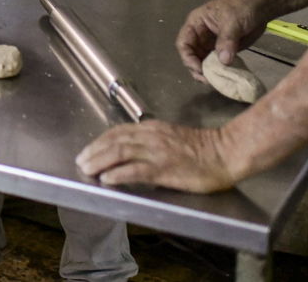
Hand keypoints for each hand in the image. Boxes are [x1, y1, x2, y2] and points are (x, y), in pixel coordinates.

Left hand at [75, 121, 239, 193]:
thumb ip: (151, 141)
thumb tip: (131, 149)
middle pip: (114, 140)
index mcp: (152, 128)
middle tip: (81, 161)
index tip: (88, 150)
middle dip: (94, 151)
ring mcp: (158, 152)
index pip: (118, 132)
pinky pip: (137, 170)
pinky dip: (119, 173)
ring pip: (120, 152)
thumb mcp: (171, 137)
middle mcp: (151, 136)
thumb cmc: (203, 149)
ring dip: (100, 161)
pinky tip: (108, 179)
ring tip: (87, 169)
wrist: (226, 153)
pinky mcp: (165, 168)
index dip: (99, 141)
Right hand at [176, 0, 269, 81]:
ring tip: (218, 82)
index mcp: (196, 24)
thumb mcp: (232, 21)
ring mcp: (212, 44)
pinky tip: (227, 78)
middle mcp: (201, 35)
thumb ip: (226, 40)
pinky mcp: (224, 50)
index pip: (184, 43)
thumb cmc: (242, 6)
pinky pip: (218, 63)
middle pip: (192, 56)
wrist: (261, 5)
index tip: (200, 70)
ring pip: (204, 62)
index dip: (188, 58)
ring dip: (209, 73)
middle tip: (209, 80)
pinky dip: (221, 72)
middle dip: (198, 69)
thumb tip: (224, 62)